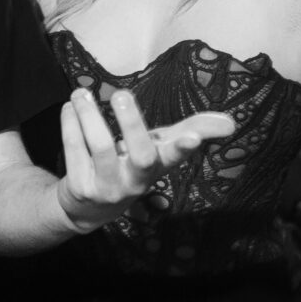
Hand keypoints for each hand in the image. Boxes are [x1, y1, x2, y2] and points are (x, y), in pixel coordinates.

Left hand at [54, 85, 237, 231]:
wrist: (87, 208)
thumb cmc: (131, 166)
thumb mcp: (160, 151)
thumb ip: (192, 131)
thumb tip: (230, 122)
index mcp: (157, 168)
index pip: (174, 157)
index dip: (184, 147)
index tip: (193, 137)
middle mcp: (135, 182)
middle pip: (140, 155)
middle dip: (132, 124)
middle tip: (123, 94)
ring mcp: (107, 187)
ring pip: (99, 147)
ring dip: (89, 115)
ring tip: (81, 93)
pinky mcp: (80, 188)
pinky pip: (73, 149)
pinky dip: (70, 123)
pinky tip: (70, 108)